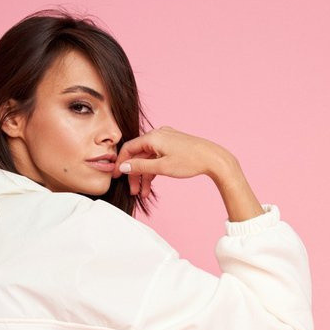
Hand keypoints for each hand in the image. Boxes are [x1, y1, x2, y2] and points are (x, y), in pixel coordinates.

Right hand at [112, 126, 233, 200]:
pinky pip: (157, 158)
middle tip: (133, 191)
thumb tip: (124, 167)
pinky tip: (152, 185)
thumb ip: (141, 167)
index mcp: (153, 137)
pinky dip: (154, 171)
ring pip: (148, 158)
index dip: (121, 163)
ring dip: (144, 176)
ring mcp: (166, 140)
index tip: (116, 176)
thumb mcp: (162, 167)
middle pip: (138, 155)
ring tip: (144, 193)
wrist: (213, 159)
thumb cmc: (190, 161)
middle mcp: (158, 135)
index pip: (129, 148)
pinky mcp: (173, 146)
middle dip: (134, 174)